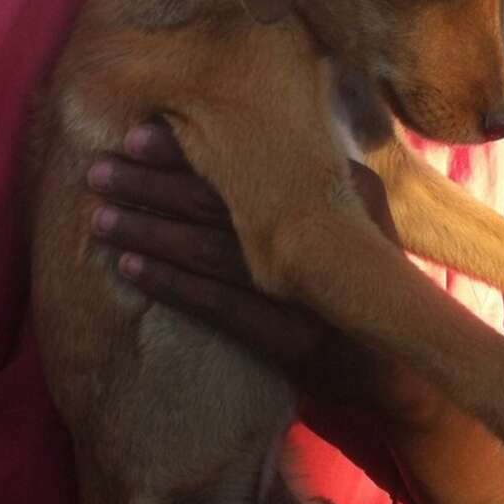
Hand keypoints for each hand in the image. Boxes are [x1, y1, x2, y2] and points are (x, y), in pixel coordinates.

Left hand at [88, 121, 440, 422]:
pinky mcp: (289, 333)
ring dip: (148, 229)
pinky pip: (216, 302)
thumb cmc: (362, 285)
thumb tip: (246, 148)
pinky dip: (170, 282)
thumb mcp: (352, 221)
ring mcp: (302, 284)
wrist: (405, 369)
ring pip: (208, 248)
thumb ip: (310, 187)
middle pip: (218, 201)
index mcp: (332, 192)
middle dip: (151, 184)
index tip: (136, 134)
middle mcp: (316, 230)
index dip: (187, 150)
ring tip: (99, 218)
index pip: (247, 165)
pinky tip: (130, 268)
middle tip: (98, 171)